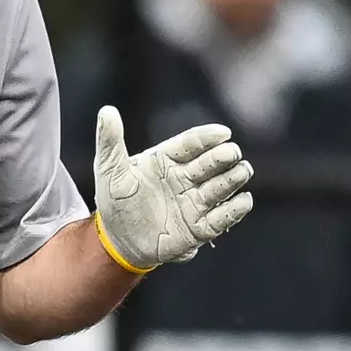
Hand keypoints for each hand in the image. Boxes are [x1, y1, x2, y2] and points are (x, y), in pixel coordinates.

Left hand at [91, 105, 254, 273]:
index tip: (223, 133)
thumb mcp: (109, 170)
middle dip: (223, 157)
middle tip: (232, 153)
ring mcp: (194, 202)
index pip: (190, 144)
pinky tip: (244, 200)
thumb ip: (110, 141)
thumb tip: (106, 110)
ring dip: (232, 179)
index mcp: (166, 160)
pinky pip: (221, 218)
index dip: (207, 138)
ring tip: (242, 171)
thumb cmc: (115, 201)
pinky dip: (234, 210)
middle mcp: (185, 178)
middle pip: (210, 164)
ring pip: (219, 188)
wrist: (117, 240)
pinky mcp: (199, 228)